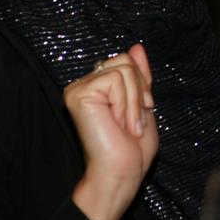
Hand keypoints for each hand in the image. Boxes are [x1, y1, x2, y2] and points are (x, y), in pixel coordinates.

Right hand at [64, 43, 158, 219]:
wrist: (122, 172)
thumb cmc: (132, 148)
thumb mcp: (141, 102)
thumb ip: (138, 75)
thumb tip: (136, 47)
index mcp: (98, 86)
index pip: (127, 61)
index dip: (141, 84)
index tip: (142, 110)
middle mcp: (84, 84)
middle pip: (125, 61)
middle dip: (139, 91)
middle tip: (135, 120)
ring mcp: (78, 88)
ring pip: (123, 70)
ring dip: (134, 102)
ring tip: (128, 125)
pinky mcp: (77, 94)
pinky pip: (115, 79)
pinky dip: (126, 103)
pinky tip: (118, 123)